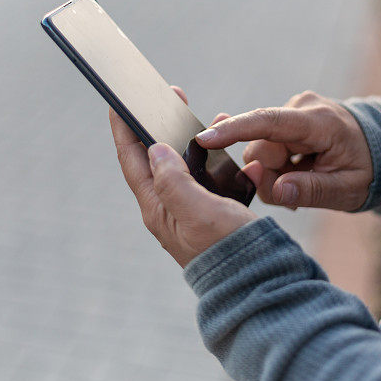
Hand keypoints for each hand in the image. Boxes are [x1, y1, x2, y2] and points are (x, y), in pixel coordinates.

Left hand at [109, 87, 256, 266]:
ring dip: (198, 141)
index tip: (119, 102)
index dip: (123, 129)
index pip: (132, 160)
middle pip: (158, 158)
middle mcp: (171, 208)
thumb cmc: (229, 250)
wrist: (261, 282)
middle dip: (163, 125)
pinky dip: (225, 162)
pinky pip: (216, 179)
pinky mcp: (216, 212)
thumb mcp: (197, 212)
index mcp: (158, 208)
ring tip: (212, 120)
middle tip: (173, 98)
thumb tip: (155, 149)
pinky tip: (241, 158)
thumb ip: (173, 180)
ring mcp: (193, 210)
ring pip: (189, 165)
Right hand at [195, 91, 372, 210]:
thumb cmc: (368, 169)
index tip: (204, 138)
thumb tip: (276, 190)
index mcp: (318, 122)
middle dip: (269, 175)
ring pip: (260, 150)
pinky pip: (267, 146)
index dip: (234, 130)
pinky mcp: (287, 118)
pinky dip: (279, 166)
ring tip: (303, 182)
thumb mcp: (348, 189)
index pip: (268, 122)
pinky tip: (299, 173)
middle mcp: (301, 108)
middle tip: (296, 193)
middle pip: (259, 148)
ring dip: (275, 173)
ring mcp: (293, 110)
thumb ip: (311, 190)